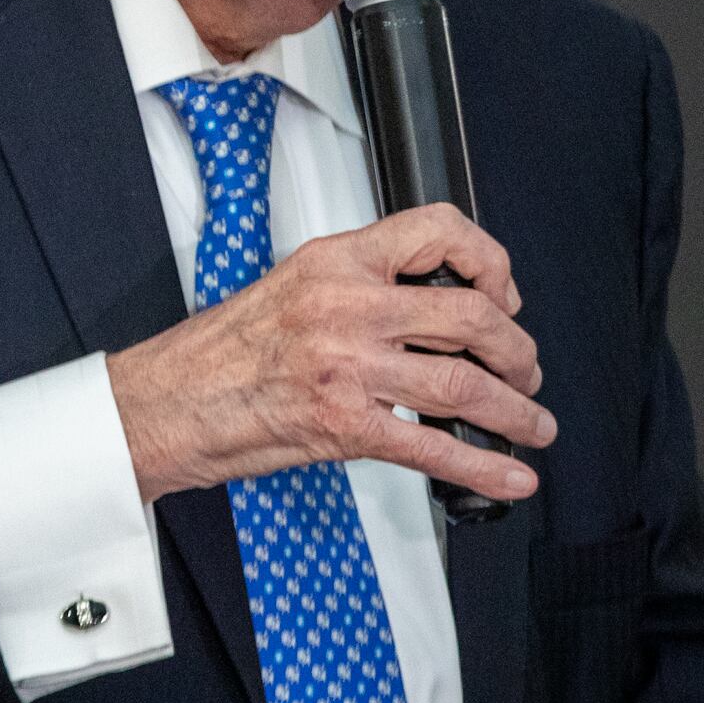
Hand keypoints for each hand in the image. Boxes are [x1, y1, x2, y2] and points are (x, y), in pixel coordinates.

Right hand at [105, 204, 554, 503]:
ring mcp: (349, 366)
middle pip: (470, 315)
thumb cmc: (221, 351)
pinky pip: (433, 446)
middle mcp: (347, 306)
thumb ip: (359, 288)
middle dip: (517, 349)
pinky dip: (483, 465)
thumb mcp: (293, 286)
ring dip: (516, 410)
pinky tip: (509, 473)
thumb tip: (429, 308)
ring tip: (533, 423)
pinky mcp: (345, 425)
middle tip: (525, 368)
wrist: (170, 401)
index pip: (435, 230)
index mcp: (335, 261)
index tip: (502, 291)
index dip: (489, 260)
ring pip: (465, 384)